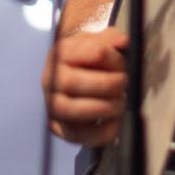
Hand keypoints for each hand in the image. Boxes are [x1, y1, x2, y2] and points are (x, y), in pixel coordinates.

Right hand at [43, 27, 127, 146]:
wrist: (72, 72)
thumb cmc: (89, 56)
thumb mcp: (100, 40)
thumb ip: (113, 38)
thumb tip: (123, 42)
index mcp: (62, 52)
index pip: (92, 52)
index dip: (114, 60)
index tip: (123, 65)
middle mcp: (51, 77)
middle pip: (72, 83)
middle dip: (106, 85)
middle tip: (124, 85)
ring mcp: (51, 104)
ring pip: (69, 110)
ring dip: (102, 108)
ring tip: (120, 104)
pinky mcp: (58, 127)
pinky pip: (75, 135)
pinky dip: (98, 133)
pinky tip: (115, 124)